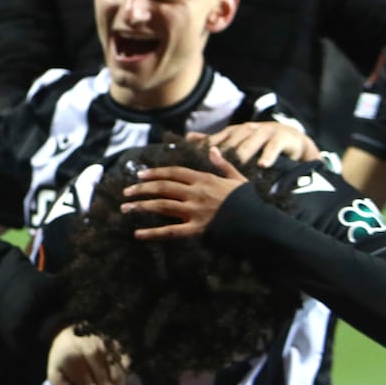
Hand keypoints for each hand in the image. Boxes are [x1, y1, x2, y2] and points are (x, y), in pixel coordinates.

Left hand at [47, 330, 125, 384]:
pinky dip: (122, 380)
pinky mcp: (118, 346)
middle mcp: (92, 352)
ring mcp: (107, 348)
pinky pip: (127, 369)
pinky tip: (112, 381)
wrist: (71, 334)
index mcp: (74, 360)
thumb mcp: (55, 375)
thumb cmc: (63, 359)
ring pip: (119, 380)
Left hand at [123, 146, 247, 239]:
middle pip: (162, 187)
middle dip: (141, 189)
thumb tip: (213, 150)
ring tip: (125, 208)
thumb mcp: (237, 178)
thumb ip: (222, 164)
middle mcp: (196, 193)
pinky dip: (153, 233)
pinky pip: (171, 231)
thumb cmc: (250, 201)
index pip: (173, 172)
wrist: (260, 222)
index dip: (155, 172)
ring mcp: (195, 211)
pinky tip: (138, 234)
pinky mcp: (197, 229)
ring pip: (162, 205)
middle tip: (126, 192)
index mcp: (204, 179)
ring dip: (141, 206)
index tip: (140, 174)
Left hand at [188, 122, 319, 167]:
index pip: (216, 140)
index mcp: (232, 132)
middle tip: (213, 169)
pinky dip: (267, 156)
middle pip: (231, 143)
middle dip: (222, 155)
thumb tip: (187, 138)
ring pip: (250, 144)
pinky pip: (272, 148)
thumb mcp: (236, 140)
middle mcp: (246, 130)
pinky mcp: (280, 138)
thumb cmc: (257, 141)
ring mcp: (263, 133)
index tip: (195, 160)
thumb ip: (213, 140)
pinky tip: (262, 165)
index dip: (205, 149)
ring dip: (244, 154)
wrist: (289, 136)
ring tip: (237, 165)